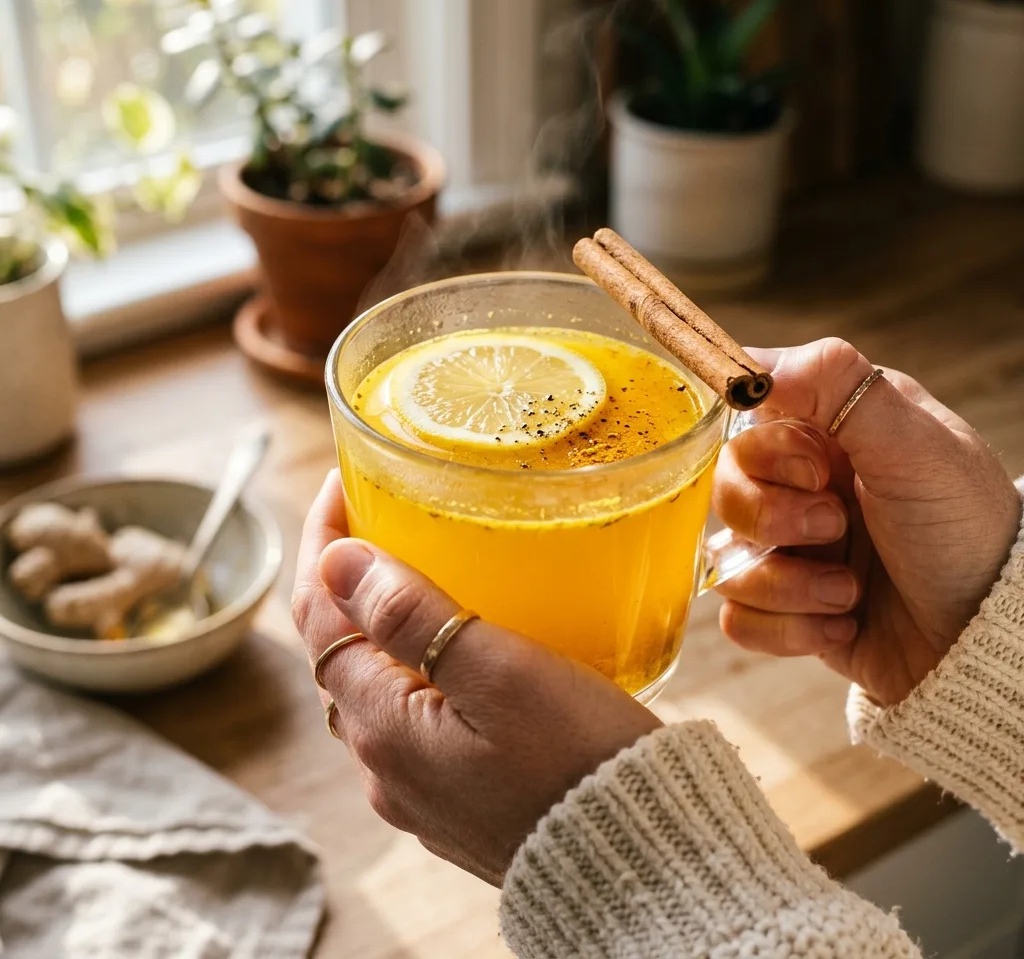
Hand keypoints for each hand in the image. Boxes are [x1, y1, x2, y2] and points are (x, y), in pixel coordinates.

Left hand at [291, 471, 660, 885]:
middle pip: (340, 649)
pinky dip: (420, 667)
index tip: (342, 483)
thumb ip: (412, 616)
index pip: (317, 614)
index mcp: (383, 728)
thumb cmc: (579, 762)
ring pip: (379, 683)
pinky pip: (416, 715)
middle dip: (347, 579)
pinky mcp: (456, 798)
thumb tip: (340, 560)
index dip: (322, 542)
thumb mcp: (498, 673)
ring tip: (421, 568)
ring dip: (383, 624)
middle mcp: (386, 765)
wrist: (640, 860)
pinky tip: (460, 648)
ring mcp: (419, 787)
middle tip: (381, 513)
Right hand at [713, 338, 1020, 705]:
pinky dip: (788, 628)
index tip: (812, 466)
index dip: (764, 444)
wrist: (986, 637)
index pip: (745, 414)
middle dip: (775, 518)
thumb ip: (841, 387)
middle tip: (836, 525)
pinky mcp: (783, 607)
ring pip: (723, 557)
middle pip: (723, 486)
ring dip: (788, 583)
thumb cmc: (967, 530)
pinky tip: (842, 622)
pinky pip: (737, 618)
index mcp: (828, 433)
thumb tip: (759, 362)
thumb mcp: (918, 446)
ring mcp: (788, 548)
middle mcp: (799, 486)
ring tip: (848, 590)